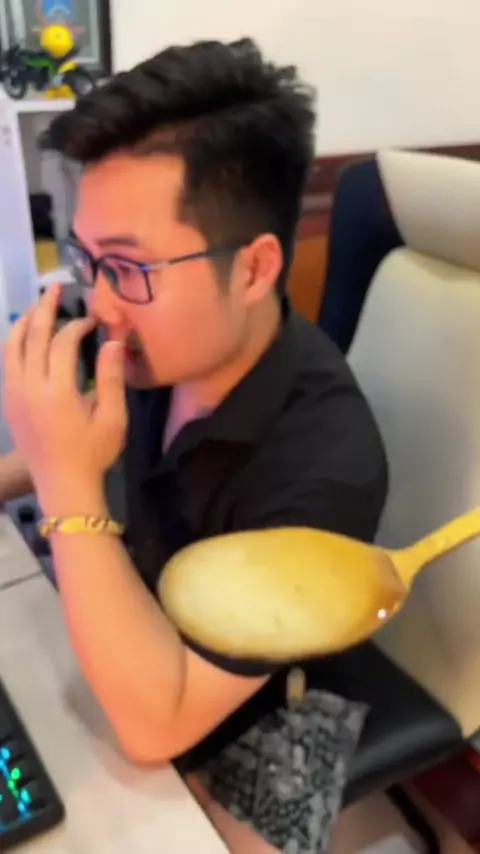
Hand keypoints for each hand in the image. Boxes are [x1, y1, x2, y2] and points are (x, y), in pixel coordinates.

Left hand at [2, 286, 126, 503]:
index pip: (62, 343)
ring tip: (37, 306)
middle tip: (55, 289)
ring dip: (23, 322)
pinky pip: (6, 363)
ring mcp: (14, 395)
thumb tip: (113, 340)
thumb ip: (111, 378)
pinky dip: (14, 343)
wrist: (63, 486)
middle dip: (44, 309)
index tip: (93, 321)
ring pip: (11, 347)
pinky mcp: (8, 403)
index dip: (77, 325)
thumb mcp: (112, 419)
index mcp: (58, 392)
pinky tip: (24, 336)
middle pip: (32, 337)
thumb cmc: (94, 454)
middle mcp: (29, 388)